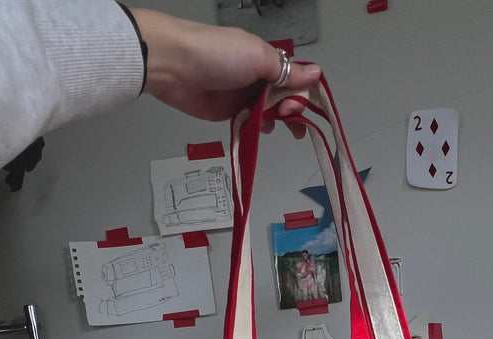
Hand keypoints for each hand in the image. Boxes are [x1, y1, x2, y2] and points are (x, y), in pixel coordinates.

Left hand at [131, 9, 319, 125]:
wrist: (175, 66)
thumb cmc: (217, 53)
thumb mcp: (259, 56)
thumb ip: (288, 71)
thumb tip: (316, 73)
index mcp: (266, 59)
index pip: (294, 80)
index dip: (301, 94)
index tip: (300, 106)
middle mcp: (257, 78)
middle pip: (284, 99)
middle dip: (290, 110)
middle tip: (286, 115)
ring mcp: (243, 97)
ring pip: (269, 114)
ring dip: (275, 121)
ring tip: (270, 122)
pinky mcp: (229, 114)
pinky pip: (250, 124)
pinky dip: (257, 129)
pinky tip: (259, 130)